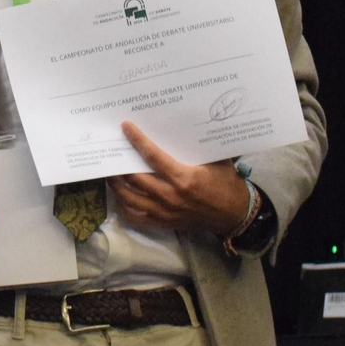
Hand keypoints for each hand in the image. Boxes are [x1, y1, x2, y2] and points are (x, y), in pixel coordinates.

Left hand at [109, 121, 249, 234]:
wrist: (234, 215)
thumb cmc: (226, 184)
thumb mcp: (218, 161)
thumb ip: (201, 146)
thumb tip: (187, 122)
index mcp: (183, 178)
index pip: (152, 156)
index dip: (137, 140)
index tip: (125, 127)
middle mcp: (170, 196)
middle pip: (134, 177)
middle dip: (119, 163)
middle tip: (112, 149)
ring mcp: (164, 212)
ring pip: (128, 198)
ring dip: (115, 184)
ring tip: (109, 172)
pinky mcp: (163, 223)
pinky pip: (134, 216)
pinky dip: (123, 206)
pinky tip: (119, 195)